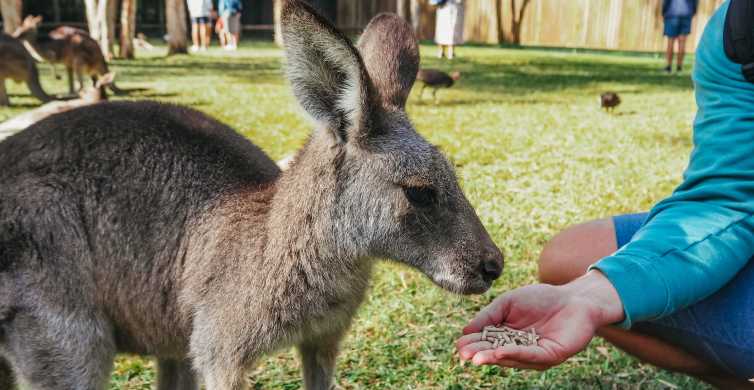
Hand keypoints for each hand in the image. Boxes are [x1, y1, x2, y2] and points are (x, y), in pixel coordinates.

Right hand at [456, 271, 623, 369]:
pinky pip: (531, 355)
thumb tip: (466, 331)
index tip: (459, 346)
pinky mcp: (550, 355)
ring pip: (511, 357)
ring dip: (493, 357)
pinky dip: (514, 354)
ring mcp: (535, 354)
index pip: (487, 342)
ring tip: (476, 357)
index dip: (474, 345)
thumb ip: (488, 316)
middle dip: (480, 354)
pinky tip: (500, 352)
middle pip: (496, 353)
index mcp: (508, 337)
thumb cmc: (541, 298)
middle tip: (463, 355)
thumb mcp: (508, 303)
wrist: (575, 298)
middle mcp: (520, 349)